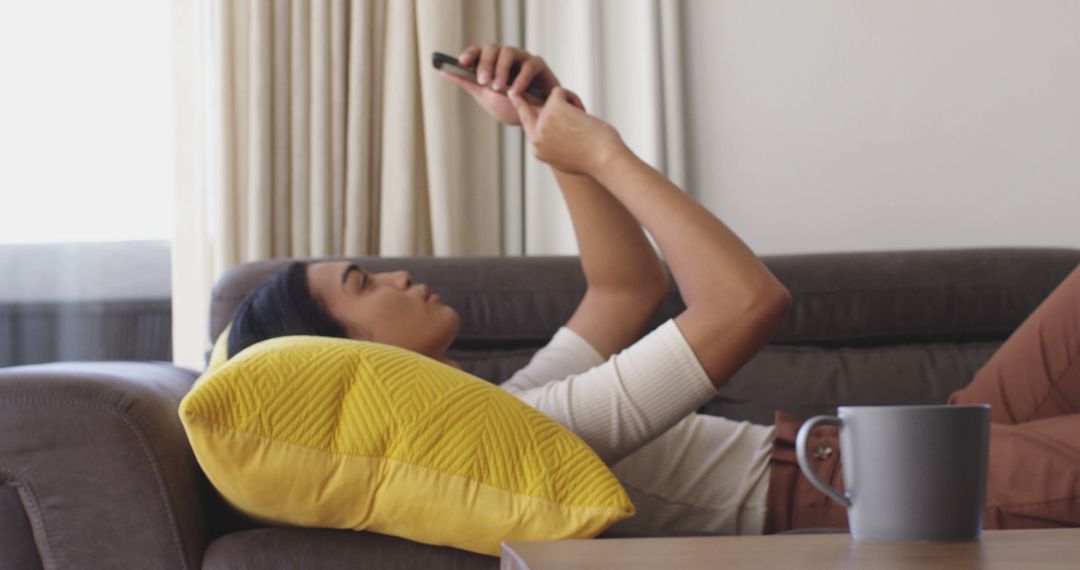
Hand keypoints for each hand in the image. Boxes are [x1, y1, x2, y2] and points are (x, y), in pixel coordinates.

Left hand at [439, 44, 582, 125]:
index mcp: (492, 63)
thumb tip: (444, 72)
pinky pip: (530, 66)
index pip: (478, 51)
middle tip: (482, 81)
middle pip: (493, 48)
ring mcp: (523, 59)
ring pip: (509, 52)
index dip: (470, 54)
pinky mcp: (540, 66)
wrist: (537, 122)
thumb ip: (468, 83)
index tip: (461, 62)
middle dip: (486, 63)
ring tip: (498, 88)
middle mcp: (507, 57)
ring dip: (502, 69)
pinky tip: (515, 92)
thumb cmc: (512, 108)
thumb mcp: (486, 97)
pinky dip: (521, 79)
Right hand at [509, 87, 622, 176]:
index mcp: (538, 150)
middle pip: (532, 111)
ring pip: (551, 100)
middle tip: (518, 91)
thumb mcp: (568, 157)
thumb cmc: (594, 160)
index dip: (522, 109)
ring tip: (583, 121)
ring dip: (569, 105)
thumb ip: (554, 145)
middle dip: (533, 102)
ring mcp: (543, 122)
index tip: (514, 95)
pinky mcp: (553, 108)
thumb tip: (552, 134)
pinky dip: (572, 97)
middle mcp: (537, 137)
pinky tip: (582, 111)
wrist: (605, 159)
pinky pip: (559, 91)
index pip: (526, 126)